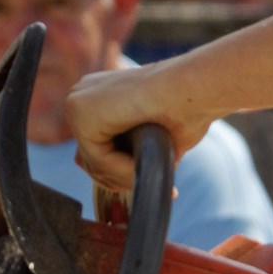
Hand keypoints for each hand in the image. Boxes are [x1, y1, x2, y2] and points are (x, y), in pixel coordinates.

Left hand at [66, 61, 211, 199]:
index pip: (92, 149)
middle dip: (117, 179)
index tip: (144, 182)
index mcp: (97, 98)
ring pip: (92, 162)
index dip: (117, 172)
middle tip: (145, 184)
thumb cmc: (186, 110)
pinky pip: (97, 158)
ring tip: (150, 175)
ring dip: (123, 177)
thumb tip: (112, 183)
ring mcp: (77, 102)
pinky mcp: (81, 111)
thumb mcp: (151, 139)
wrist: (194, 88)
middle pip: (87, 158)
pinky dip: (121, 169)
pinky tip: (143, 163)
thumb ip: (127, 155)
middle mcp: (82, 96)